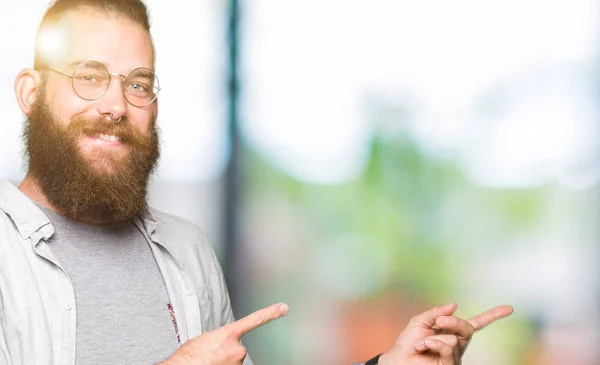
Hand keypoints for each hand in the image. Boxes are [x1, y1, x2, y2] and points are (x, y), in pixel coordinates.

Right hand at [160, 302, 288, 364]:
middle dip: (226, 353)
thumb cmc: (187, 357)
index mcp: (228, 334)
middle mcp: (237, 348)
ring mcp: (238, 363)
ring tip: (209, 362)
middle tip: (210, 357)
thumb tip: (222, 345)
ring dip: (224, 362)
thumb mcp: (204, 340)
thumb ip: (220, 339)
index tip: (284, 308)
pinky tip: (212, 364)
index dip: (270, 313)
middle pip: (237, 349)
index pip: (254, 320)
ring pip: (234, 362)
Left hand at [378, 302, 512, 364]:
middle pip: (467, 328)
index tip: (509, 308)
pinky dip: (435, 343)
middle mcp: (457, 343)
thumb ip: (436, 313)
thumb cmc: (408, 342)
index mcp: (452, 332)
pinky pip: (448, 348)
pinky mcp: (450, 364)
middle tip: (439, 322)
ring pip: (455, 339)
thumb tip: (454, 304)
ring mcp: (455, 355)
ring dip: (436, 336)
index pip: (477, 323)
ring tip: (422, 342)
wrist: (399, 359)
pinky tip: (424, 345)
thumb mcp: (420, 322)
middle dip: (453, 322)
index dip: (493, 316)